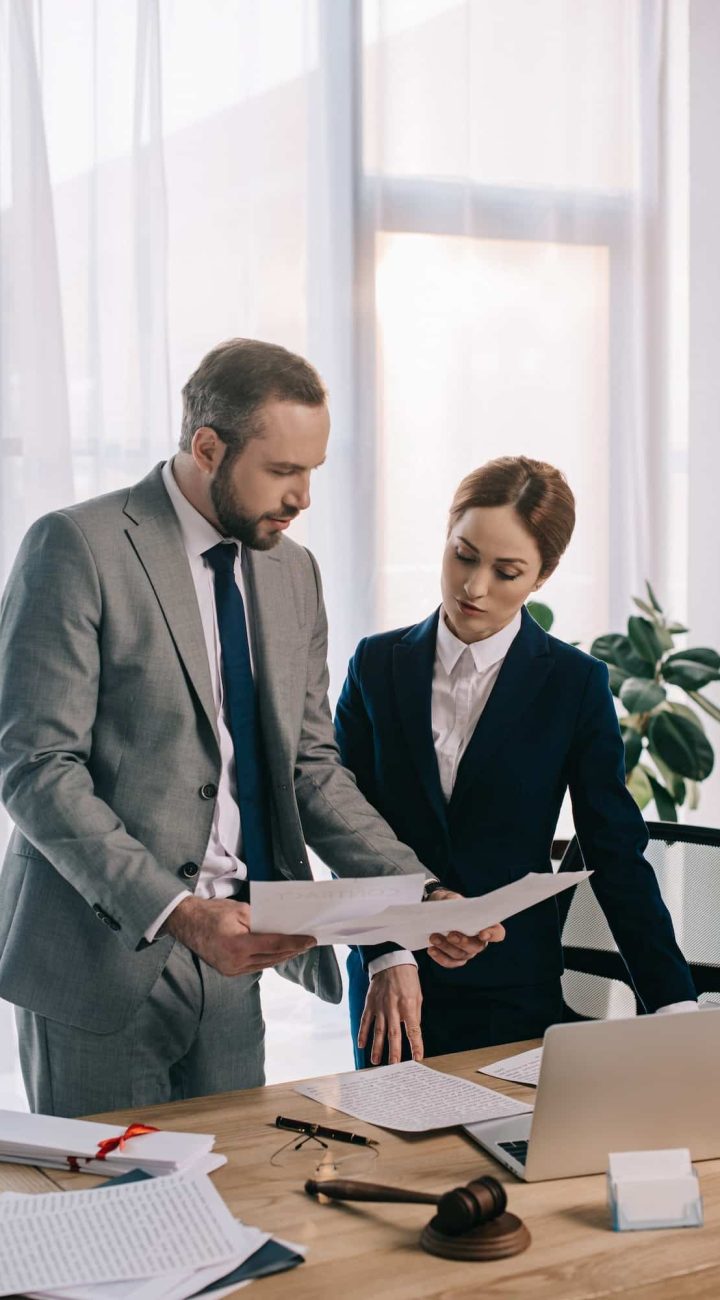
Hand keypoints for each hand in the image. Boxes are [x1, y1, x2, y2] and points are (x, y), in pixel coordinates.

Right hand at [163, 897, 314, 975]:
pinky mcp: (229, 972)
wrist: (186, 922)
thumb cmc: (213, 912)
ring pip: (265, 964)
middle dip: (292, 950)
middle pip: (273, 958)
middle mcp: (235, 962)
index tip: (310, 940)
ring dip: (282, 956)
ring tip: (297, 948)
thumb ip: (262, 920)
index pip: (275, 945)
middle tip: (308, 943)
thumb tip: (282, 926)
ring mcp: (231, 970)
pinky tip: (278, 953)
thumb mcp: (240, 910)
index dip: (295, 943)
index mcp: (238, 945)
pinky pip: (255, 966)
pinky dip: (268, 959)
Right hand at [358, 965, 423, 1064]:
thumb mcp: (418, 995)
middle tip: (393, 1067)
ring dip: (376, 1047)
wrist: (391, 961)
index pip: (413, 1030)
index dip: (416, 1045)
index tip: (417, 1058)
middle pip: (393, 1034)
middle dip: (394, 1052)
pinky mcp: (370, 1004)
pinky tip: (361, 1045)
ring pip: (378, 1031)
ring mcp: (380, 1006)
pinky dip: (363, 1033)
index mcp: (408, 1005)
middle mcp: (393, 1008)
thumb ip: (415, 1014)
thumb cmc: (407, 978)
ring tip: (375, 1061)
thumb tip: (413, 1031)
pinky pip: (365, 1021)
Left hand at [425, 888, 505, 968]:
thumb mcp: (451, 898)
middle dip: (463, 942)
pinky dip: (440, 957)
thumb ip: (454, 900)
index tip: (482, 933)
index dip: (493, 935)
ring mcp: (467, 951)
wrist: (435, 912)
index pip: (497, 933)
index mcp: (485, 924)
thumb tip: (453, 905)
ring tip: (433, 937)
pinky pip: (450, 962)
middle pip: (477, 947)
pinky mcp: (455, 958)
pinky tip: (431, 949)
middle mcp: (479, 941)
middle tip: (450, 934)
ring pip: (461, 955)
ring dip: (446, 947)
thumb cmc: (449, 903)